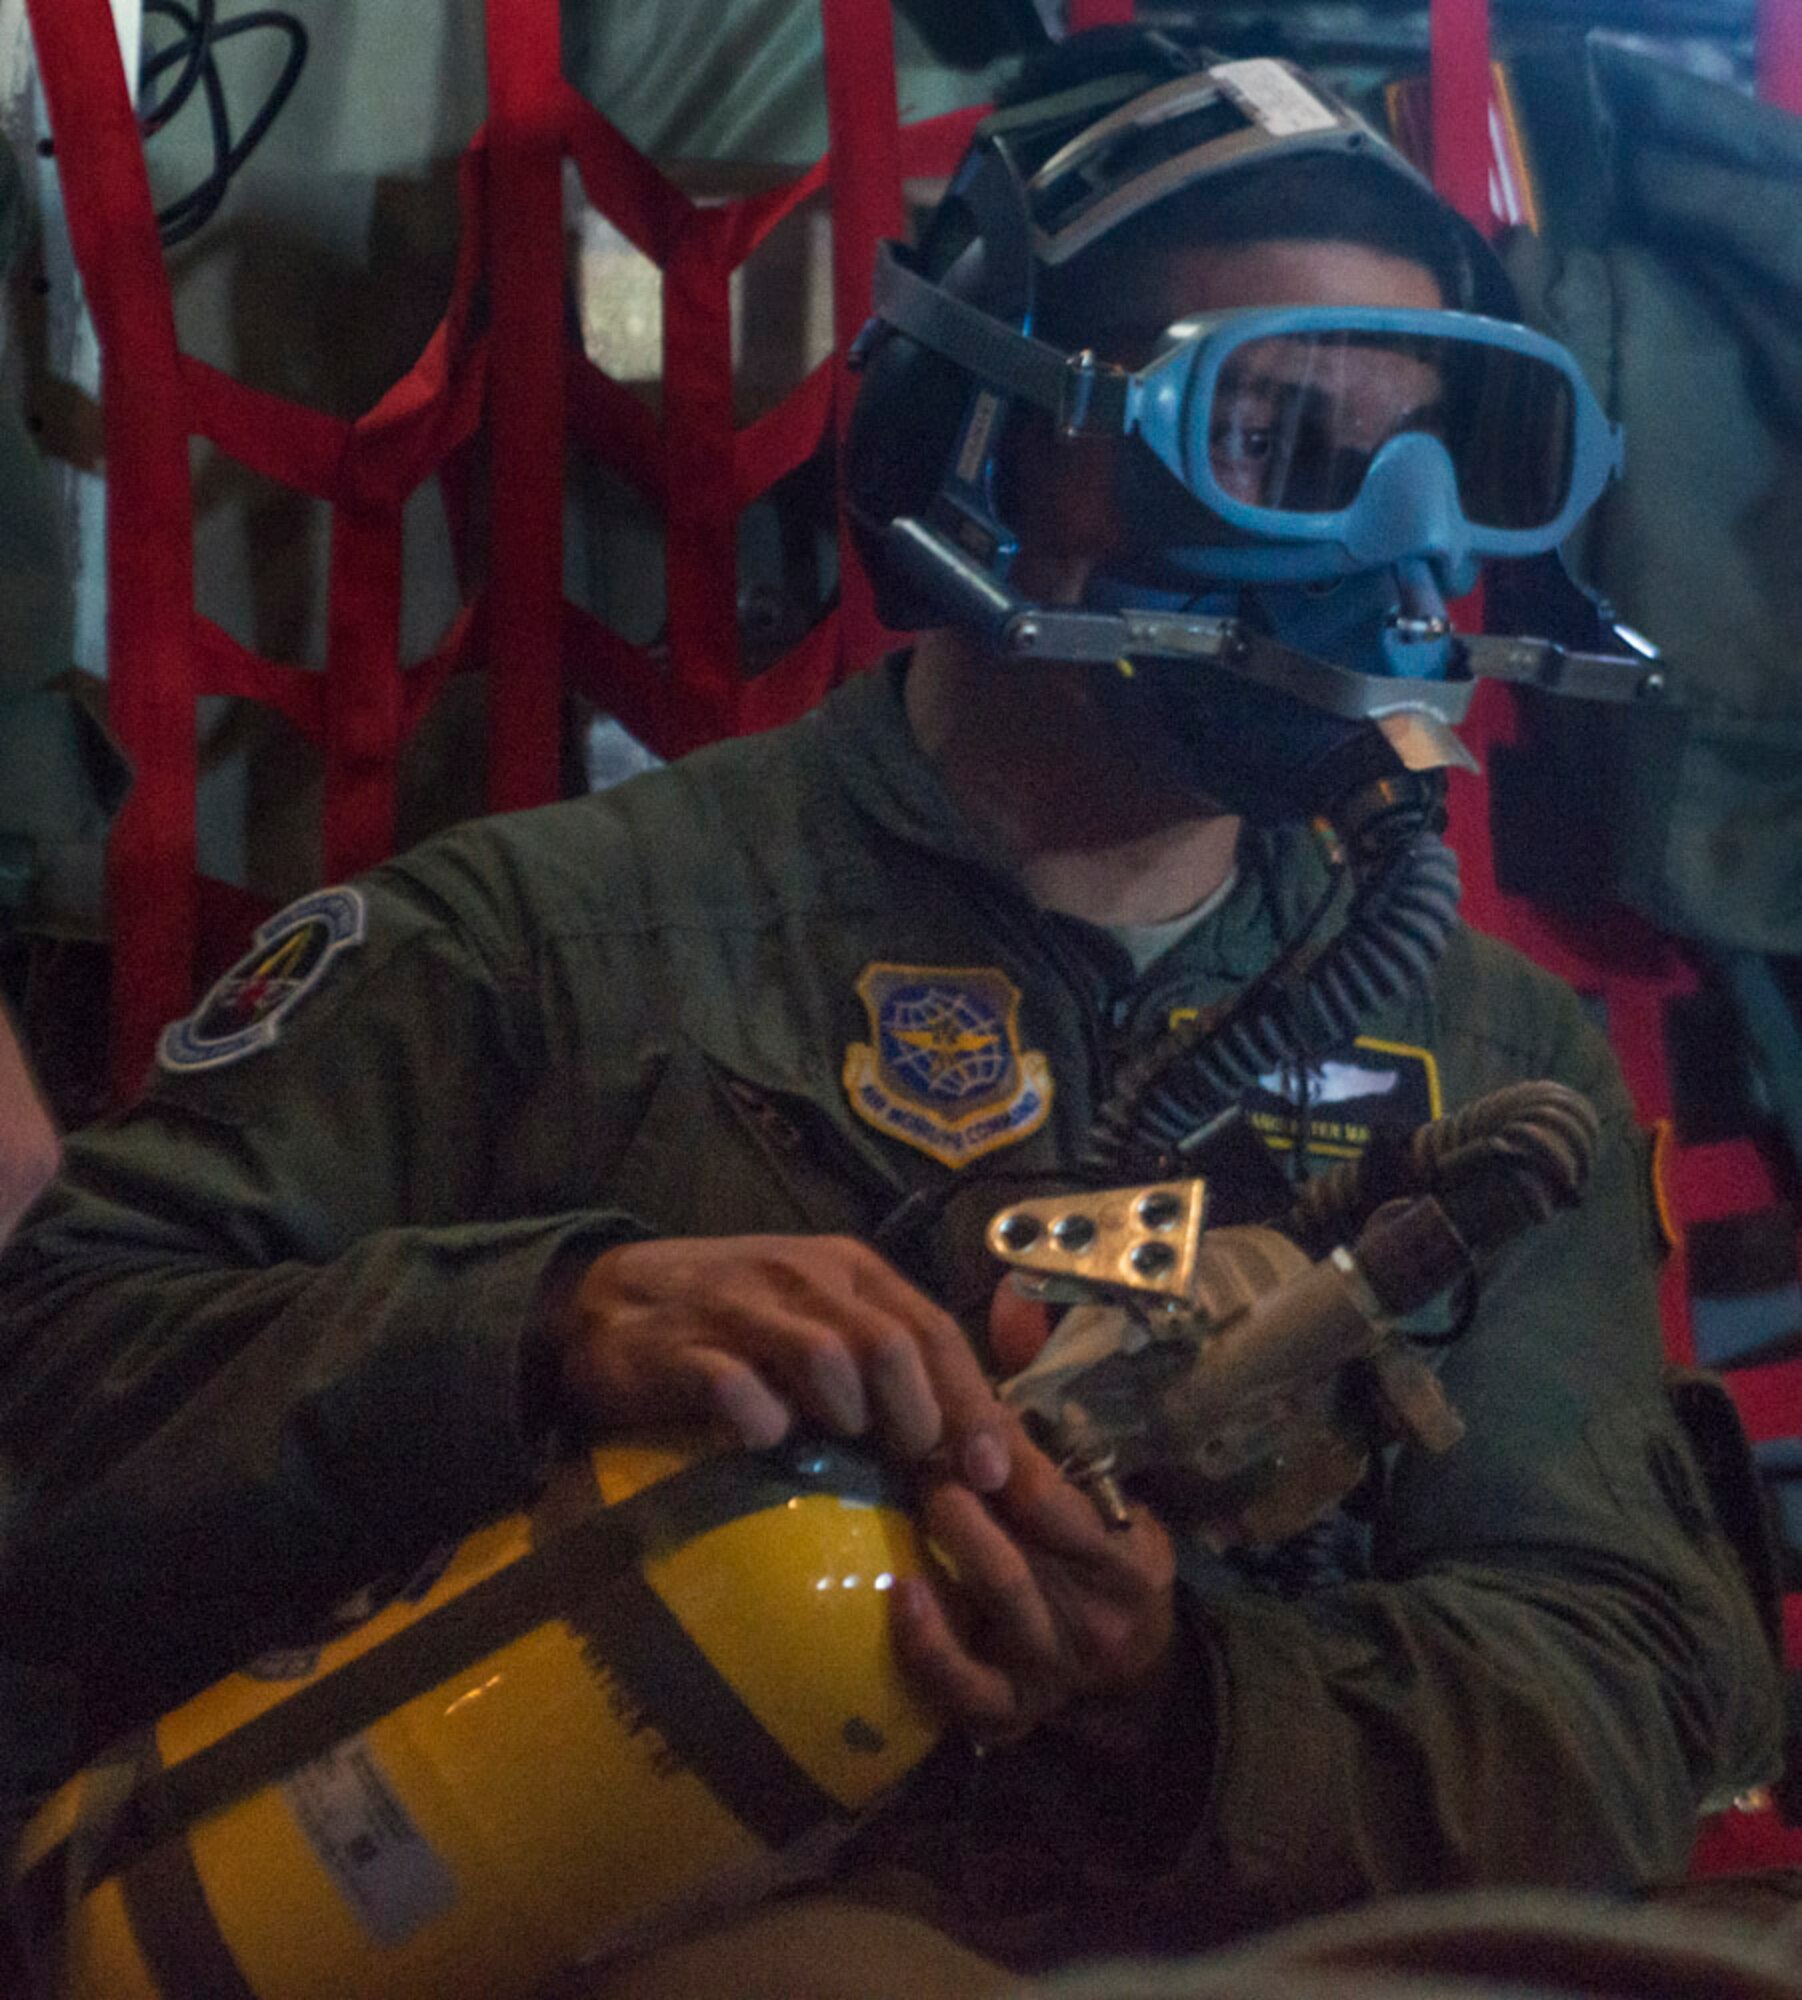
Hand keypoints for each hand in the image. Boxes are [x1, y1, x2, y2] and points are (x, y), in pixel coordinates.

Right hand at [550, 1233, 1010, 1490]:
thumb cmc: (740, 1325)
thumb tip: (981, 1452)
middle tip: (921, 1474)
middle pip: (893, 1344)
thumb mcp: (824, 1326)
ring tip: (845, 1451)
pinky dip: (761, 1421)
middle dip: (920, 1419)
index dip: (973, 1405)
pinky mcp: (680, 1346)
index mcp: (851, 1270)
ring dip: (849, 1416)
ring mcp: (742, 1307)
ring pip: (828, 1357)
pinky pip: (735, 1386)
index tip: (997, 1475)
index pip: (934, 1331)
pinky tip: (764, 1443)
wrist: (611, 1300)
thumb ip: (893, 1370)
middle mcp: (805, 1277)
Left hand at [891, 1414, 1176, 1747]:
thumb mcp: (1116, 1512)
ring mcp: (1046, 1671)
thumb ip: (1061, 1460)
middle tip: (928, 1462)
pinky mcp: (1009, 1712)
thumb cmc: (1109, 1567)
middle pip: (1018, 1561)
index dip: (1008, 1467)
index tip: (968, 1425)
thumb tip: (995, 1373)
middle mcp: (1089, 1623)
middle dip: (965, 1507)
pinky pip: (964, 1687)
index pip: (1057, 1511)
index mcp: (1124, 1567)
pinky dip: (928, 1644)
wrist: (1136, 1669)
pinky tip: (901, 1594)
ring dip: (952, 1548)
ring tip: (923, 1501)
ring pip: (995, 1608)